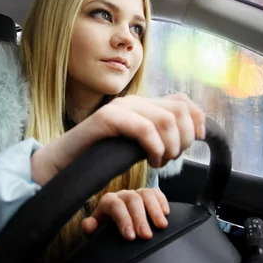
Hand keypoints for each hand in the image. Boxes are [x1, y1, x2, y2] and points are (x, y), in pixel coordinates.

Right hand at [31, 93, 205, 184]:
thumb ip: (157, 136)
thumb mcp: (136, 144)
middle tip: (172, 157)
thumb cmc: (100, 157)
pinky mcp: (107, 118)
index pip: (182, 100)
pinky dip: (155, 148)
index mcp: (142, 104)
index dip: (197, 119)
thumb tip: (189, 136)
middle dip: (185, 138)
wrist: (64, 162)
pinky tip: (151, 161)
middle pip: (178, 110)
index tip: (198, 140)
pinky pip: (144, 129)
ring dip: (171, 147)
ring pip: (165, 120)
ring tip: (160, 161)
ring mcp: (120, 107)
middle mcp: (133, 101)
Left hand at [82, 188, 169, 239]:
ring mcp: (137, 193)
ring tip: (162, 226)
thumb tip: (89, 226)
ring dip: (155, 210)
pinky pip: (157, 193)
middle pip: (133, 200)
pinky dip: (162, 201)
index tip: (131, 237)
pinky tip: (166, 213)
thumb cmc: (106, 228)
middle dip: (140, 218)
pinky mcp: (150, 195)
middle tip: (146, 236)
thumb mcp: (97, 229)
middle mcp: (123, 194)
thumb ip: (91, 227)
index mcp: (108, 201)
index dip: (123, 220)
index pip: (115, 206)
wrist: (114, 221)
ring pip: (147, 194)